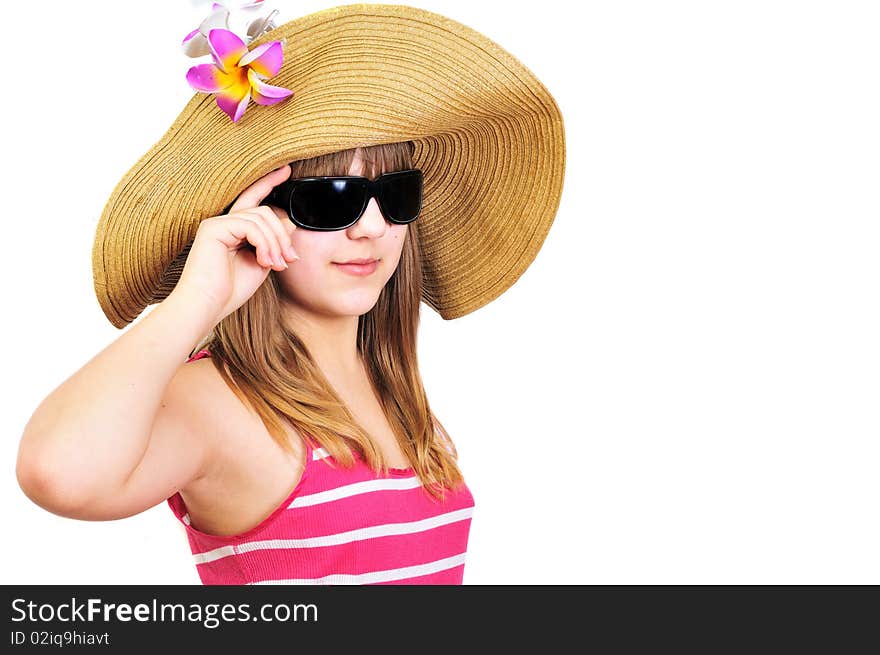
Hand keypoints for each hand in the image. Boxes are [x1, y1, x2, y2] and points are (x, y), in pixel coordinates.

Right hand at [169, 164, 299, 323]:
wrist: (206, 306)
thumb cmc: (230, 290)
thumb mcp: (262, 263)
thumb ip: (273, 243)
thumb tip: (289, 221)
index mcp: (232, 230)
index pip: (253, 199)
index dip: (269, 182)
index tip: (287, 170)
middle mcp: (222, 222)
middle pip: (264, 211)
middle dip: (282, 235)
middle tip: (289, 259)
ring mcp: (216, 223)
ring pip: (261, 217)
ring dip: (276, 243)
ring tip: (276, 265)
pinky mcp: (213, 228)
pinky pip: (251, 225)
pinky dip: (265, 244)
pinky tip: (264, 262)